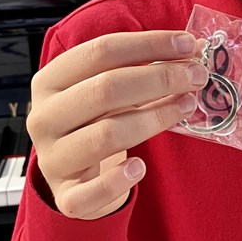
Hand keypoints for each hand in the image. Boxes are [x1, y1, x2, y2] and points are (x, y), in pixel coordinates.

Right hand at [26, 31, 206, 220]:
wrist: (75, 175)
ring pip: (107, 134)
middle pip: (106, 88)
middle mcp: (44, 117)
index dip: (149, 44)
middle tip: (197, 76)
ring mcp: (52, 159)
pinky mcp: (66, 196)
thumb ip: (149, 67)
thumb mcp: (114, 90)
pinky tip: (141, 167)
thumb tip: (195, 47)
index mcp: (51, 80)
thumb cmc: (97, 122)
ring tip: (187, 106)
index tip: (188, 44)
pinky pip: (91, 192)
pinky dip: (118, 180)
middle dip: (160, 78)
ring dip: (156, 118)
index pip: (101, 51)